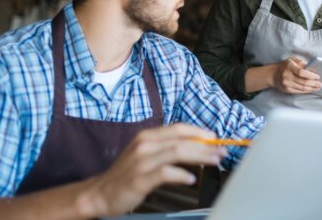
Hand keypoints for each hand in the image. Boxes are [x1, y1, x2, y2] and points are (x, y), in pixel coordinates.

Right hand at [87, 124, 226, 216]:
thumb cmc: (126, 175)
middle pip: (182, 140)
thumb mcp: (146, 155)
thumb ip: (167, 149)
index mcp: (147, 136)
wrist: (99, 193)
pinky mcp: (139, 178)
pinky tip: (191, 179)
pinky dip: (181, 175)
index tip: (215, 138)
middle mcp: (144, 144)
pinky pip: (165, 173)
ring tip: (214, 161)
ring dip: (200, 156)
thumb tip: (196, 147)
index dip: (200, 132)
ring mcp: (141, 161)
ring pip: (177, 152)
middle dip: (206, 145)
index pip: (179, 128)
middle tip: (222, 151)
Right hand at [271, 57, 321, 93]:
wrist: (273, 74)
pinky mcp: (287, 90)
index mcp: (289, 67)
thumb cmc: (286, 66)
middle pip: (303, 82)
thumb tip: (313, 69)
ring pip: (302, 88)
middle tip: (321, 84)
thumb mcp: (293, 60)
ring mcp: (286, 84)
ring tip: (318, 87)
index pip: (301, 72)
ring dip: (312, 88)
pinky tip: (311, 89)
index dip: (310, 75)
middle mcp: (287, 76)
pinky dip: (306, 91)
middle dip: (314, 83)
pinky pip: (299, 91)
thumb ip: (302, 64)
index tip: (318, 76)